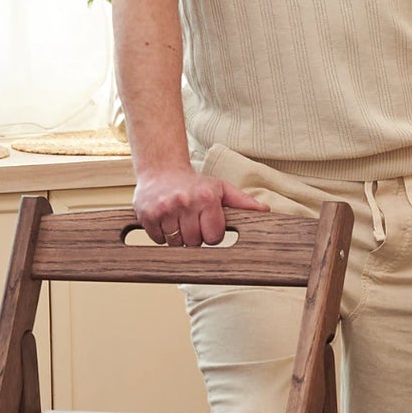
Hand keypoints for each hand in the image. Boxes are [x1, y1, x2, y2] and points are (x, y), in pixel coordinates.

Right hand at [133, 166, 267, 248]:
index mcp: (206, 198)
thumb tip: (265, 211)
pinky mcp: (146, 215)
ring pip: (175, 243)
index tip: (207, 223)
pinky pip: (158, 240)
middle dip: (195, 236)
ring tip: (179, 220)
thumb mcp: (221, 188)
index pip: (214, 237)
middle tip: (192, 221)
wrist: (161, 169)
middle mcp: (184, 202)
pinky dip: (161, 235)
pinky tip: (166, 220)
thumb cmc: (194, 182)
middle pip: (194, 243)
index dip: (212, 234)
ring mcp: (164, 209)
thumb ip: (243, 202)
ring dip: (178, 237)